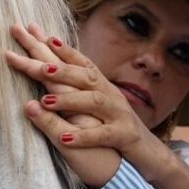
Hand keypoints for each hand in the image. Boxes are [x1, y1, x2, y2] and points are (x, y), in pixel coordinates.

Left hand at [6, 24, 170, 185]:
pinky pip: (103, 135)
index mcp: (102, 87)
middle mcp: (111, 96)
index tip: (45, 37)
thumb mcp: (96, 106)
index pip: (82, 64)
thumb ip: (76, 90)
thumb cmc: (116, 127)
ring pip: (94, 102)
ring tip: (46, 100)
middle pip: (85, 77)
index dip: (65, 50)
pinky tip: (65, 139)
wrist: (149, 152)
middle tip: (39, 65)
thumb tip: (48, 70)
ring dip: (70, 100)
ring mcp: (119, 115)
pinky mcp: (123, 136)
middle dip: (61, 69)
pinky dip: (84, 136)